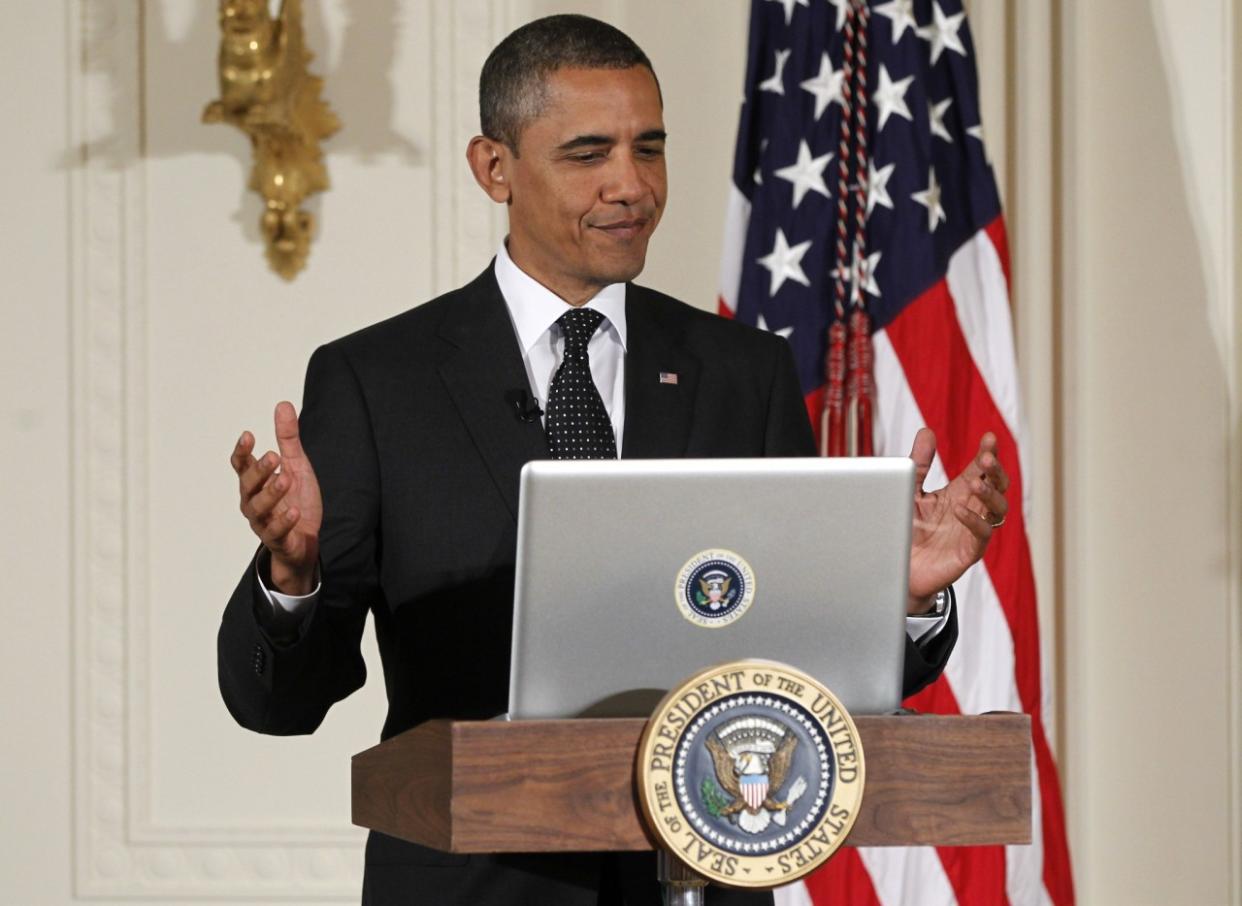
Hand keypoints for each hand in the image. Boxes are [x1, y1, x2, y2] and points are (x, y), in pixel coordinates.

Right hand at [230, 401, 322, 594]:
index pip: (241, 465)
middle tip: (274, 456)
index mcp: (255, 482)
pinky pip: (275, 531)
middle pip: (248, 485)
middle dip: (259, 471)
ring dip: (271, 493)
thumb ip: (288, 439)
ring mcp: (262, 522)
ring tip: (286, 479)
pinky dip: (283, 521)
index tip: (248, 435)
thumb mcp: (296, 465)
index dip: (242, 451)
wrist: (305, 540)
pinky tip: (293, 510)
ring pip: (258, 508)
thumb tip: (283, 405)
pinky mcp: (276, 539)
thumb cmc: (295, 500)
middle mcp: (253, 501)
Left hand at [906, 428, 1008, 610]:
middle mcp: (972, 508)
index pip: (981, 469)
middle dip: (995, 471)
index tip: (989, 437)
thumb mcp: (911, 490)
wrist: (898, 565)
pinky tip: (961, 510)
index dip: (988, 453)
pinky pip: (982, 534)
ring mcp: (974, 530)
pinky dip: (974, 521)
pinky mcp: (969, 550)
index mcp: (960, 491)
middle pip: (997, 485)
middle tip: (986, 459)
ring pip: (997, 509)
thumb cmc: (908, 527)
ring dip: (989, 494)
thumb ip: (918, 463)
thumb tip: (927, 431)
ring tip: (975, 483)